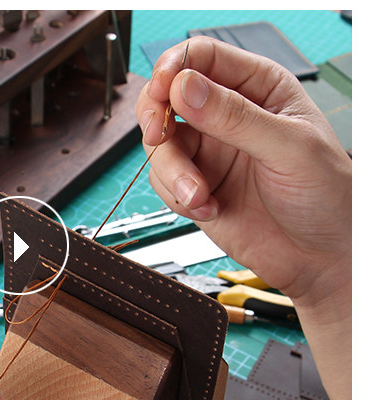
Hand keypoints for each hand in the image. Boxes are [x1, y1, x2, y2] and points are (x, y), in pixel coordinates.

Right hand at [135, 36, 350, 303]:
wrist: (321, 257)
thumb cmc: (326, 195)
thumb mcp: (288, 148)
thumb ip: (235, 116)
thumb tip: (184, 86)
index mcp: (257, 88)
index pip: (202, 58)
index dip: (174, 69)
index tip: (163, 92)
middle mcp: (226, 115)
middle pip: (166, 97)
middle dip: (156, 117)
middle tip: (160, 137)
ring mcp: (208, 151)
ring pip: (159, 145)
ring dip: (172, 172)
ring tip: (199, 195)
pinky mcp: (194, 186)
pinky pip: (162, 182)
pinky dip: (177, 198)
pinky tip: (209, 208)